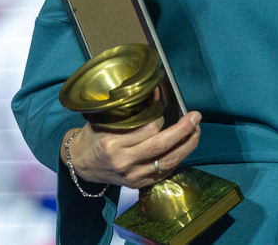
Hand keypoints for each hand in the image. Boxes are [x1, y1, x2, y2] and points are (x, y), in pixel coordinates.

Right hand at [68, 111, 201, 188]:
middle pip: (162, 146)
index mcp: (113, 144)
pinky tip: (184, 147)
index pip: (148, 129)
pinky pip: (164, 172)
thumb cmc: (93, 137)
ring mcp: (132, 176)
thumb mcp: (105, 120)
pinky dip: (177, 159)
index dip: (161, 116)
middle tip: (196, 117)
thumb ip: (129, 111)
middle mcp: (124, 162)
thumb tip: (156, 93)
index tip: (166, 106)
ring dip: (187, 146)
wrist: (81, 163)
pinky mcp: (138, 184)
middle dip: (183, 130)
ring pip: (168, 161)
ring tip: (196, 132)